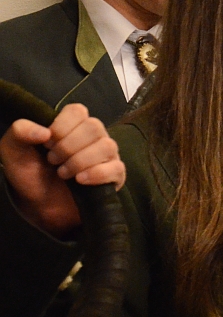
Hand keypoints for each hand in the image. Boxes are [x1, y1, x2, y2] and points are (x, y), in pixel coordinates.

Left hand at [0, 103, 124, 237]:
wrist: (38, 206)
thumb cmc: (29, 174)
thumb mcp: (13, 150)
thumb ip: (20, 132)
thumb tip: (45, 132)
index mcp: (72, 125)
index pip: (78, 111)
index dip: (61, 126)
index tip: (46, 143)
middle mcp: (94, 136)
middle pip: (94, 127)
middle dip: (68, 146)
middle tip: (53, 161)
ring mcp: (107, 155)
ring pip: (107, 146)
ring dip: (80, 161)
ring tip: (63, 174)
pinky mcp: (115, 175)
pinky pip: (116, 168)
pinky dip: (96, 173)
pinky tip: (80, 180)